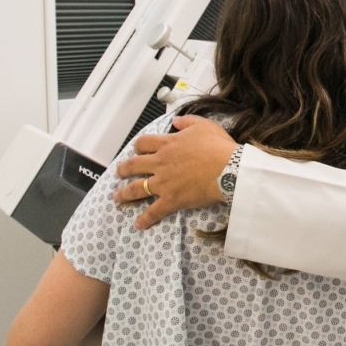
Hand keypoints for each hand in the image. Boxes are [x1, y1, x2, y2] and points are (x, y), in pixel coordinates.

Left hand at [114, 114, 238, 228]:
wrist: (228, 169)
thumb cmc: (218, 147)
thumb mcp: (203, 125)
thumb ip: (187, 121)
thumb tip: (175, 121)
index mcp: (167, 144)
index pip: (143, 143)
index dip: (138, 147)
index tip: (137, 150)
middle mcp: (160, 163)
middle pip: (134, 165)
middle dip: (124, 169)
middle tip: (120, 173)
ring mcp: (163, 182)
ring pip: (137, 188)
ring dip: (125, 193)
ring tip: (117, 197)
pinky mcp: (171, 199)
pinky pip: (154, 211)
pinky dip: (145, 219)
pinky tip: (138, 224)